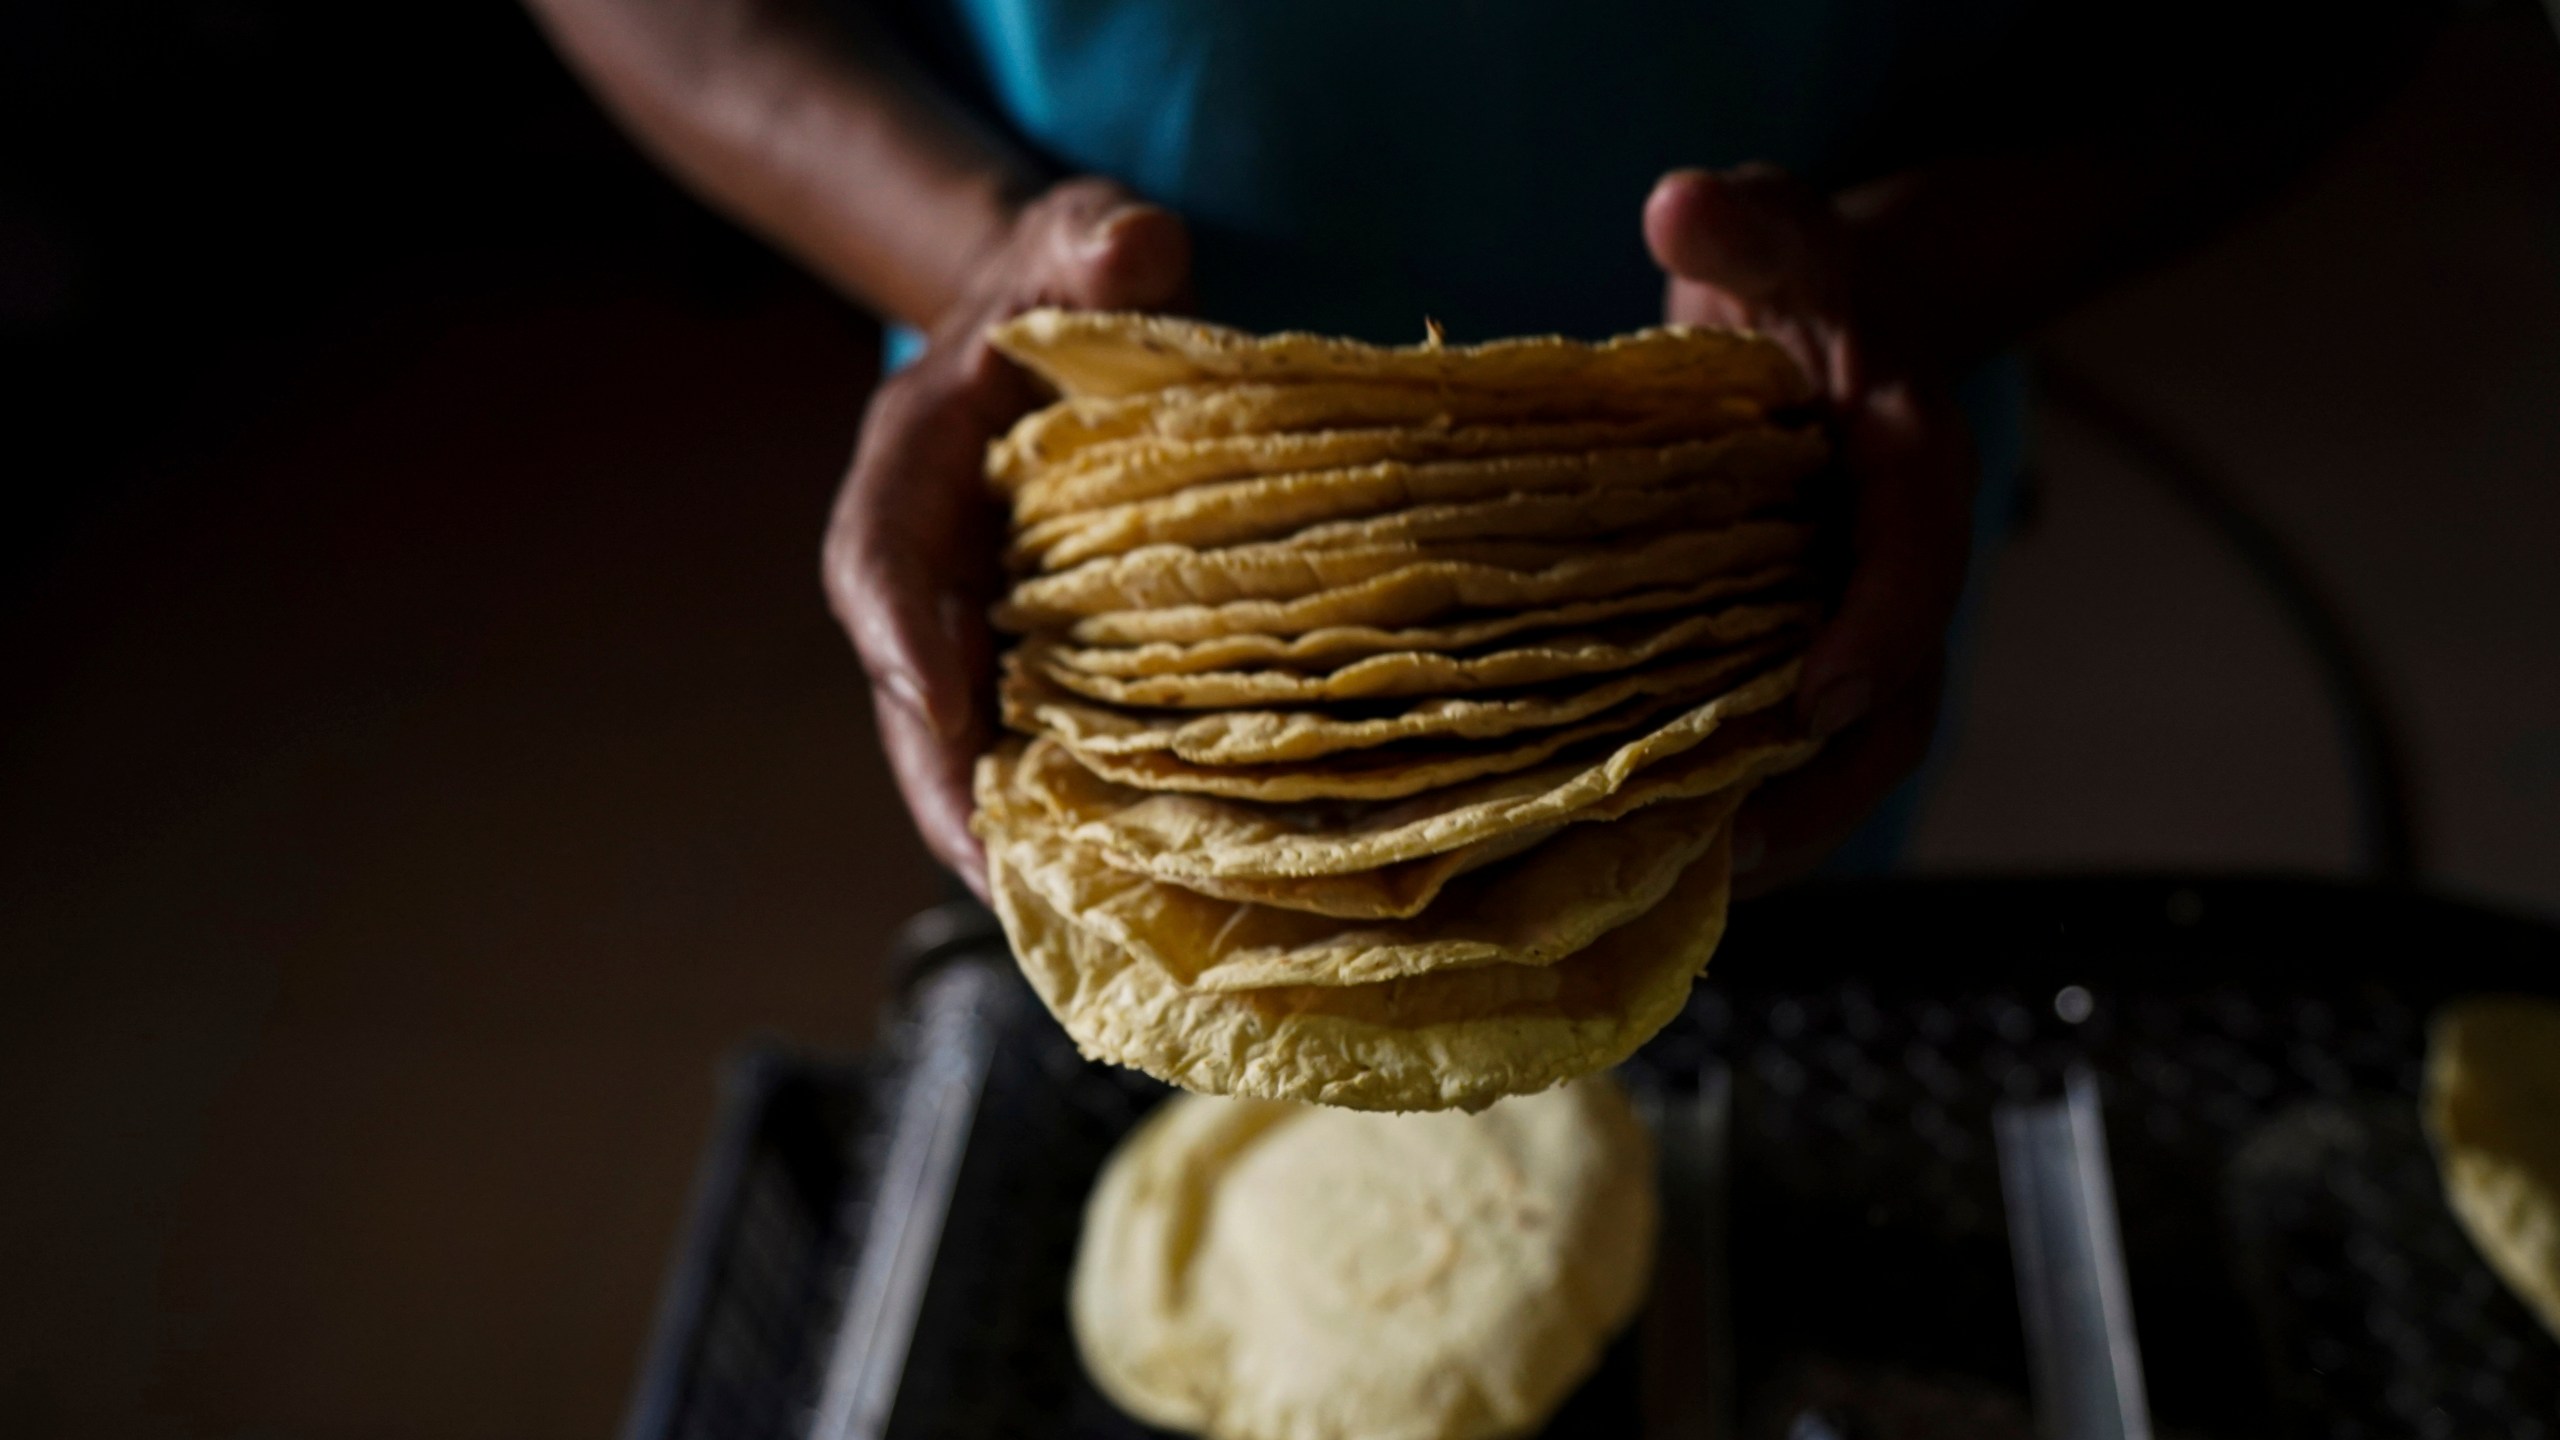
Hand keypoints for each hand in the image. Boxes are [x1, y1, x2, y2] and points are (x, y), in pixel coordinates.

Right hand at [823, 178, 1191, 895]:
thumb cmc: (1063, 274)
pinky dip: (1067, 805)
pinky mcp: (1030, 648)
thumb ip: (1097, 239)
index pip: (878, 565)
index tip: (940, 718)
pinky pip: (1033, 738)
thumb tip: (1137, 246)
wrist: (1058, 308)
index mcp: (908, 465)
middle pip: (912, 696)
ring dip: (1005, 830)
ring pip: (966, 741)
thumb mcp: (1078, 237)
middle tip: (1002, 885)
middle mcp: (924, 561)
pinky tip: (1125, 872)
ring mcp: (972, 616)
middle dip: (946, 796)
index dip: (904, 645)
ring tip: (1068, 917)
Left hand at [1644, 166, 1976, 893]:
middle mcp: (1901, 554)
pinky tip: (1679, 855)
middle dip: (1830, 779)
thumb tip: (1677, 208)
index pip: (1914, 558)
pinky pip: (1803, 743)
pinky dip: (1754, 801)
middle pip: (1899, 693)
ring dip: (1792, 819)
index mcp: (1908, 459)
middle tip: (1740, 846)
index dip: (1876, 633)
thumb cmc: (1795, 275)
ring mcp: (1861, 612)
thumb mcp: (1773, 226)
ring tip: (1704, 881)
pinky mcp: (1811, 643)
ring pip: (1858, 743)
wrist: (1833, 314)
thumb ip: (1740, 222)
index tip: (1812, 696)